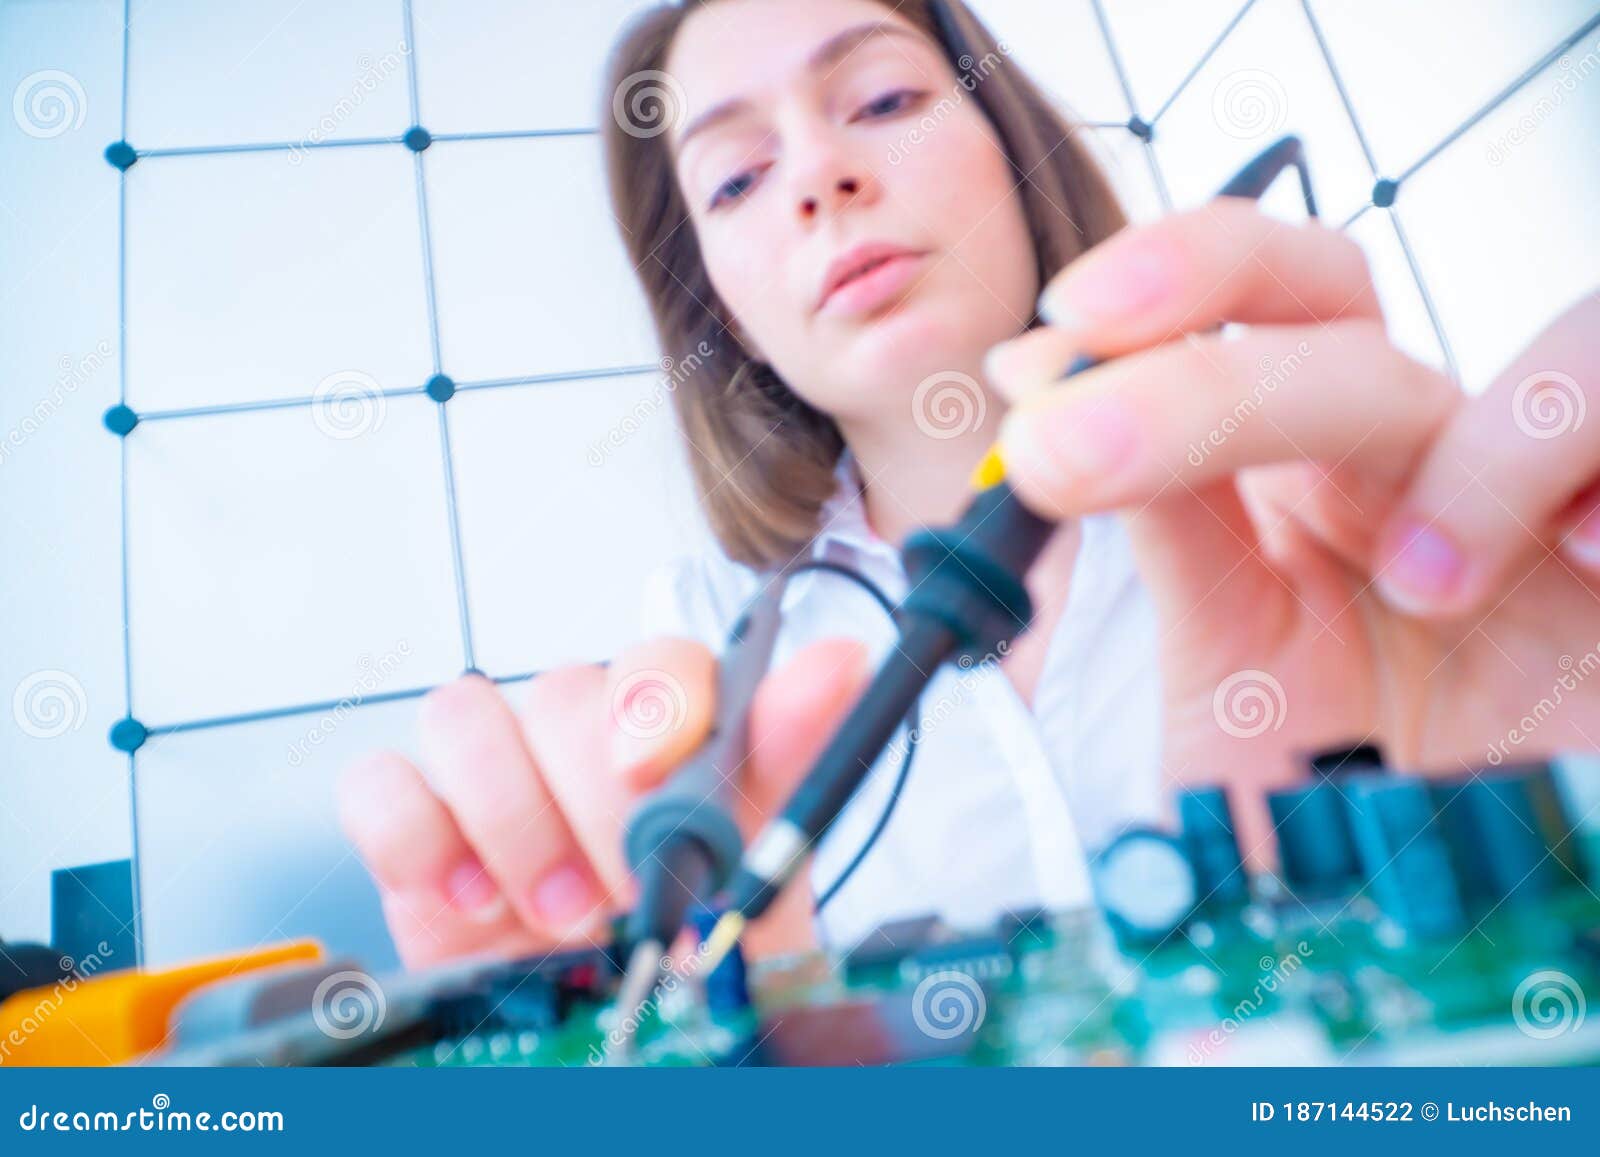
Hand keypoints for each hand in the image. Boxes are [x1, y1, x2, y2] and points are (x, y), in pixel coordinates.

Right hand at [338, 636, 870, 967]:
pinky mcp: (419, 832)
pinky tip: (474, 901)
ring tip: (558, 913)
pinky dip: (418, 839)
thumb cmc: (699, 949)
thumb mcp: (762, 863)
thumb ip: (791, 757)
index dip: (653, 701)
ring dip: (510, 821)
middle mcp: (581, 744)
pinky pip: (379, 785)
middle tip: (621, 888)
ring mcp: (495, 782)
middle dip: (589, 802)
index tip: (655, 772)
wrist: (627, 1045)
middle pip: (556, 692)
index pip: (654, 659)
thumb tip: (835, 661)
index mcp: (672, 735)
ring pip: (461, 715)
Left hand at [986, 199, 1599, 854]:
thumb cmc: (1323, 791)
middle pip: (1356, 321)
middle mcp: (1424, 458)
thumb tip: (1041, 385)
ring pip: (1571, 354)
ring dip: (1483, 454)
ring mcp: (1544, 507)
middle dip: (1213, 384)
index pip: (1269, 294)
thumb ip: (1164, 519)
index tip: (1058, 337)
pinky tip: (1586, 558)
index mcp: (1308, 463)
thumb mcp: (1224, 655)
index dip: (1182, 277)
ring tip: (1422, 589)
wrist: (1425, 913)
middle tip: (1072, 454)